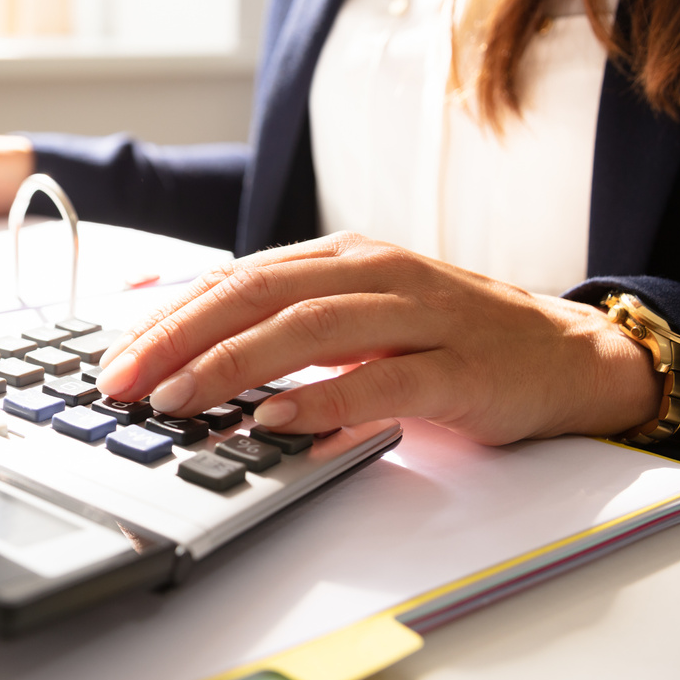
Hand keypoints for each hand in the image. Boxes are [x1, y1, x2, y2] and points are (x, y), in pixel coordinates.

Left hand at [92, 232, 660, 444]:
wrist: (565, 354)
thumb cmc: (448, 338)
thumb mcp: (358, 314)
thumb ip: (282, 321)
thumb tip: (180, 338)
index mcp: (342, 258)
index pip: (234, 278)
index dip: (167, 317)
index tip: (113, 360)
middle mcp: (374, 274)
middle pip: (257, 293)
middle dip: (179, 337)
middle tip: (124, 382)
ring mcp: (420, 318)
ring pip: (309, 328)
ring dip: (233, 365)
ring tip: (180, 399)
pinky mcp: (459, 369)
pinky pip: (381, 383)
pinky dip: (323, 403)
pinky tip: (277, 422)